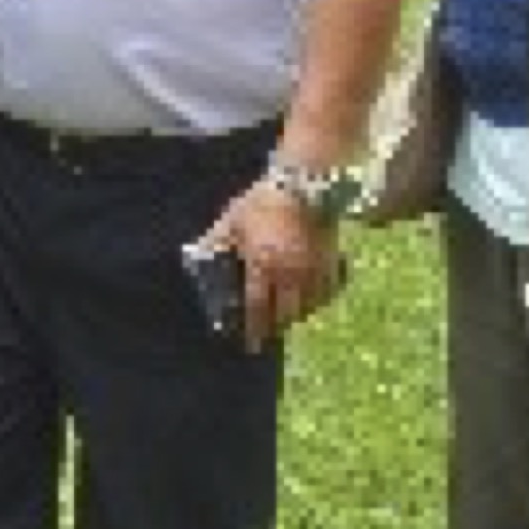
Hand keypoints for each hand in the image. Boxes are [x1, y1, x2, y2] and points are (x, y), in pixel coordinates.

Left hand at [202, 180, 341, 348]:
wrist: (306, 184)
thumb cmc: (262, 201)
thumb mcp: (232, 220)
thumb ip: (215, 241)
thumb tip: (196, 256)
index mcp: (263, 265)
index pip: (257, 308)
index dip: (253, 329)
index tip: (250, 344)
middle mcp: (291, 274)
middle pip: (285, 315)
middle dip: (275, 326)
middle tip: (266, 332)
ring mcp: (314, 270)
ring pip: (308, 307)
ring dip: (295, 316)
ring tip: (285, 317)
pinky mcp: (332, 263)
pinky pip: (327, 294)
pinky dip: (317, 302)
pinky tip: (309, 301)